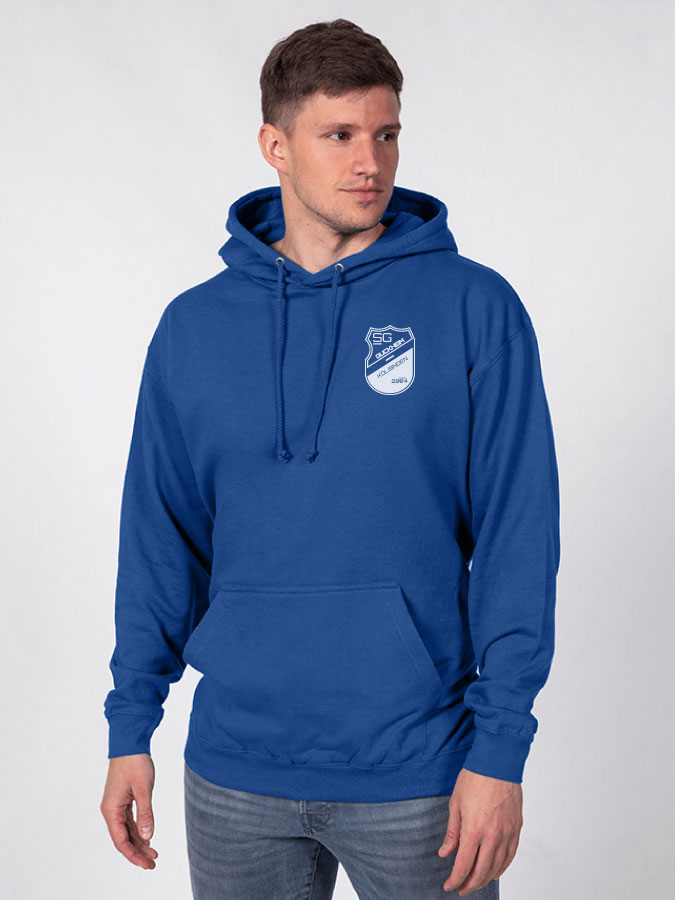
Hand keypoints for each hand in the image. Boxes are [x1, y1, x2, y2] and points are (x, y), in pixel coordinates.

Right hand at [100, 753, 158, 868]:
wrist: (129, 743)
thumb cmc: (135, 763)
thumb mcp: (143, 788)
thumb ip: (145, 813)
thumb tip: (148, 836)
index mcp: (111, 809)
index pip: (120, 840)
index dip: (133, 855)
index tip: (147, 864)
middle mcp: (110, 810)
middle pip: (123, 838)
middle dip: (137, 852)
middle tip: (153, 863)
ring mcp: (116, 805)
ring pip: (126, 831)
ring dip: (139, 842)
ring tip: (153, 853)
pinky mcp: (122, 800)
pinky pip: (129, 821)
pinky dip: (138, 830)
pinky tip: (147, 837)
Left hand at [438, 767, 521, 894]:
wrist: (497, 762)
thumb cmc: (474, 778)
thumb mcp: (455, 803)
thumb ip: (452, 832)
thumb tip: (445, 852)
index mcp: (474, 830)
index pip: (463, 866)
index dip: (455, 880)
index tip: (449, 886)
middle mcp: (492, 836)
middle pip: (481, 871)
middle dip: (469, 884)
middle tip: (461, 888)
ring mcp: (507, 833)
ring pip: (497, 867)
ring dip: (485, 879)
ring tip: (476, 882)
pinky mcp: (516, 827)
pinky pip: (510, 855)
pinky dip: (502, 867)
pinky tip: (495, 871)